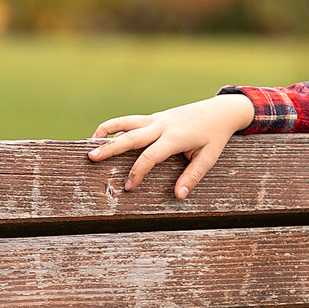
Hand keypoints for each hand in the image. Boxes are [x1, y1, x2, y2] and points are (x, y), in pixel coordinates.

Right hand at [87, 94, 255, 197]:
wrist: (219, 110)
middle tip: (92, 158)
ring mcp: (156, 119)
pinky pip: (131, 121)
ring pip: (126, 123)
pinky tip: (103, 135)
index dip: (138, 172)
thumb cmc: (214, 136)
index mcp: (175, 137)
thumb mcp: (208, 158)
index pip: (151, 156)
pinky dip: (115, 126)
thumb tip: (178, 196)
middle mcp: (162, 126)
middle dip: (111, 148)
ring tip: (89, 143)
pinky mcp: (154, 118)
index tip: (129, 187)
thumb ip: (192, 176)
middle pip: (131, 137)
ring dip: (107, 131)